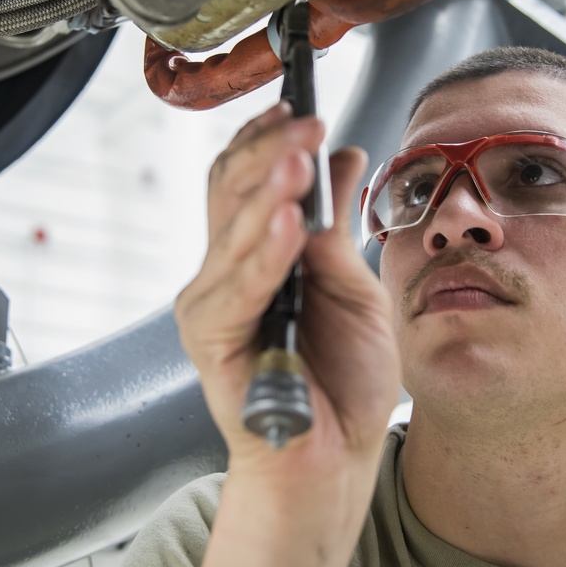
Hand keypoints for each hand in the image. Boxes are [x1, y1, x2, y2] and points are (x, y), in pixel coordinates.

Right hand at [176, 100, 401, 483]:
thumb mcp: (353, 287)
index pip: (246, 180)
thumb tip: (342, 157)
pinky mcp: (212, 342)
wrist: (332, 456)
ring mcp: (214, 306)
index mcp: (257, 254)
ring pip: (230, 231)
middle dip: (269, 150)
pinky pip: (238, 289)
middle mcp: (227, 273)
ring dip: (267, 191)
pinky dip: (264, 255)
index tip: (304, 109)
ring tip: (299, 155)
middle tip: (307, 122)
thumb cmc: (342, 379)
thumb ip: (336, 228)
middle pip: (229, 192)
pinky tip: (287, 225)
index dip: (268, 139)